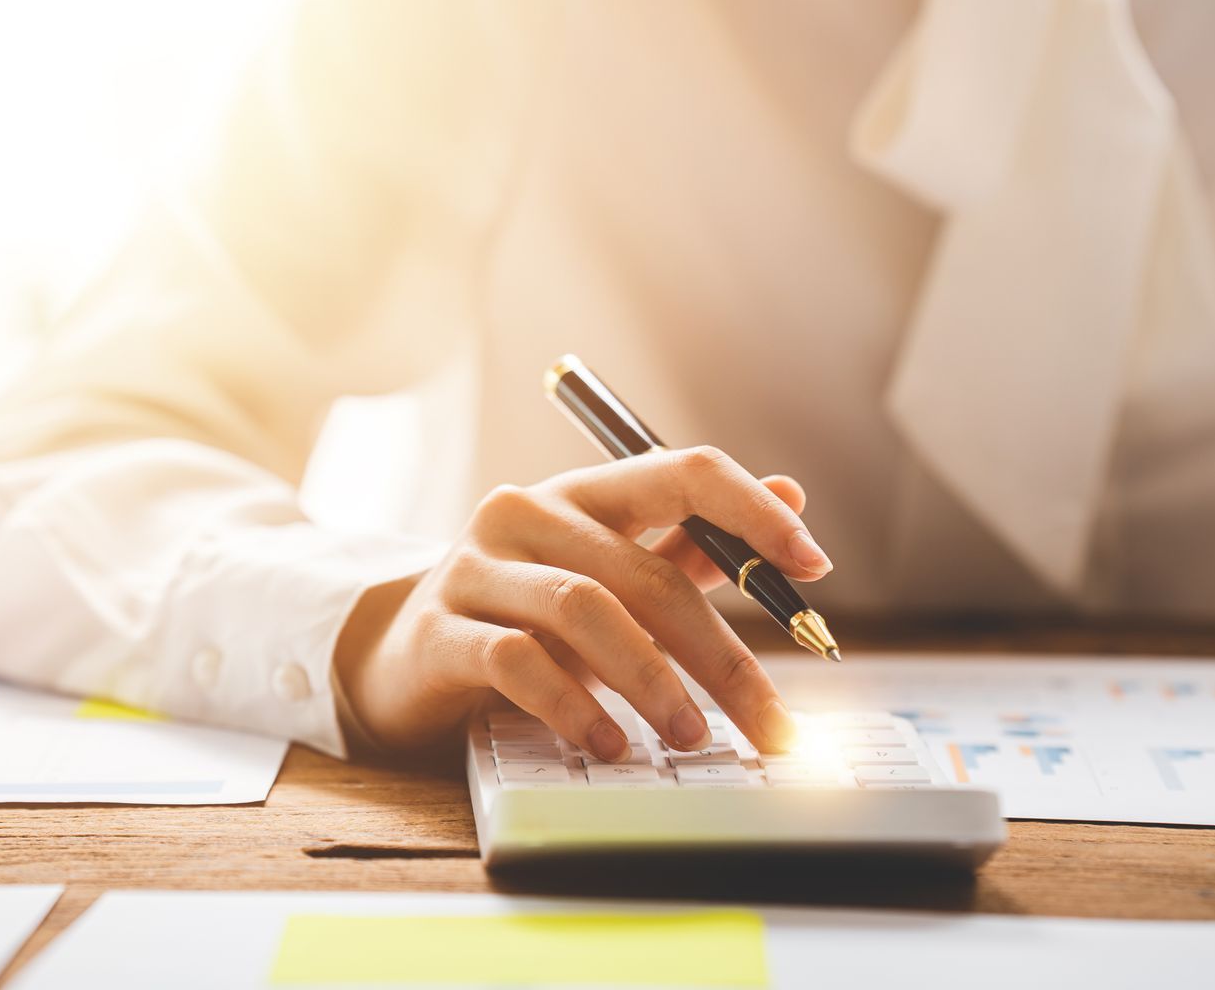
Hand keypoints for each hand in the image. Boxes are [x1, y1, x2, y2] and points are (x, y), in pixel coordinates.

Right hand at [332, 446, 831, 759]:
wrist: (400, 657)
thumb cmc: (525, 616)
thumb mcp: (608, 576)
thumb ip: (691, 542)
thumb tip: (791, 490)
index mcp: (583, 493)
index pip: (679, 470)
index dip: (752, 511)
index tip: (813, 566)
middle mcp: (527, 513)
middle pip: (644, 571)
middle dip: (719, 655)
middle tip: (770, 723)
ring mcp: (475, 566)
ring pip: (584, 610)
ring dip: (651, 680)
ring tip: (689, 738)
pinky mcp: (437, 629)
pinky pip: (517, 660)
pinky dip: (573, 705)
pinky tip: (606, 743)